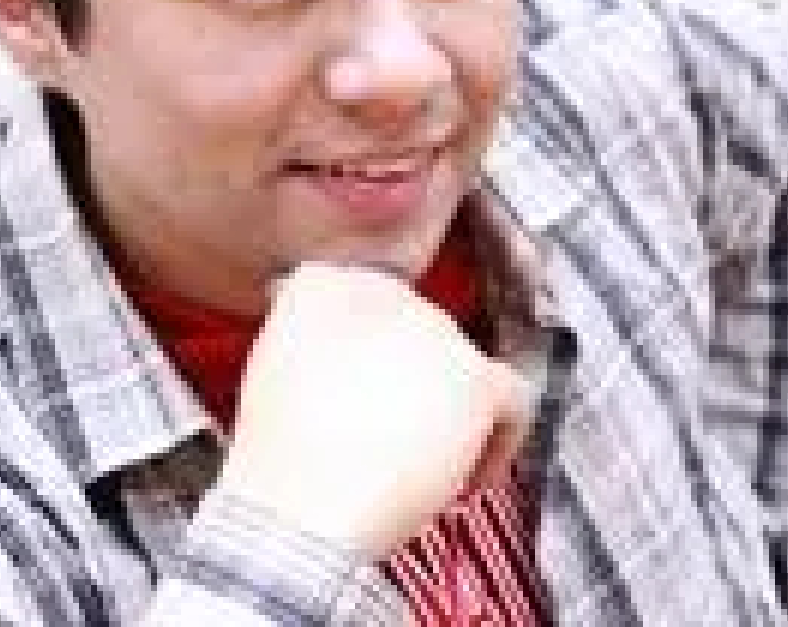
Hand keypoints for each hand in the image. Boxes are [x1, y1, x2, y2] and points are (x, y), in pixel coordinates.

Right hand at [215, 261, 534, 558]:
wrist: (300, 503)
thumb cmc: (280, 458)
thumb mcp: (274, 367)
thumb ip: (311, 337)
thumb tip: (346, 353)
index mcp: (322, 284)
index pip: (364, 297)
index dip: (371, 353)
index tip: (366, 386)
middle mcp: (382, 292)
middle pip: (419, 333)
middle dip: (412, 386)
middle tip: (392, 435)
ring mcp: (431, 329)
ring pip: (463, 366)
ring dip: (449, 413)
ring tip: (420, 464)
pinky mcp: (473, 375)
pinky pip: (513, 400)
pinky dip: (498, 441)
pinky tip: (464, 477)